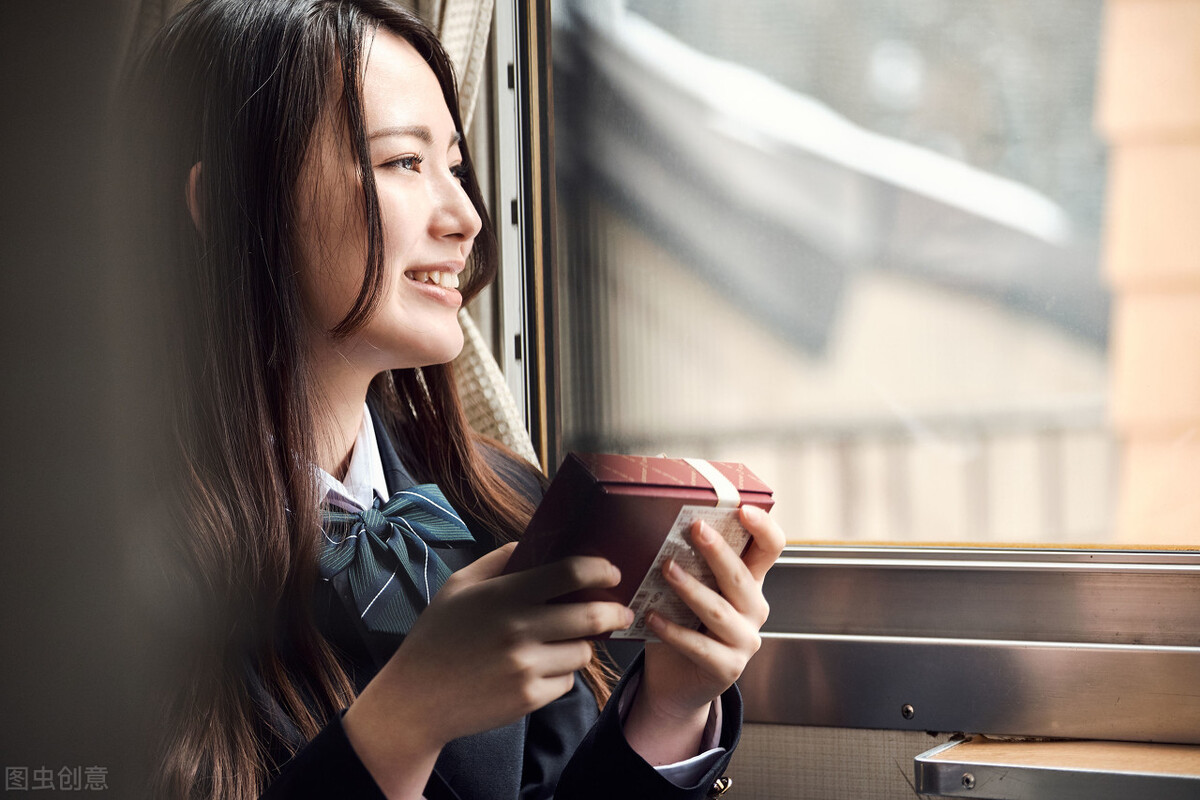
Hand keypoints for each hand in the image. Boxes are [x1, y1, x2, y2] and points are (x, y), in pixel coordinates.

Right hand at [343, 543, 633, 796]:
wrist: (416, 700)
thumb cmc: (437, 637)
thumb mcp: (458, 587)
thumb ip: (498, 561)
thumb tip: (533, 542)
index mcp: (505, 595)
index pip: (570, 572)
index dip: (600, 568)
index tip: (611, 571)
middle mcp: (520, 630)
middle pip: (592, 615)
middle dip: (615, 611)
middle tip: (621, 610)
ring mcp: (526, 667)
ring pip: (583, 652)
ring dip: (581, 645)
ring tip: (565, 642)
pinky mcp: (529, 698)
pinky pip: (566, 681)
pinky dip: (561, 674)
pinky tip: (539, 669)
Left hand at [623, 504, 784, 762]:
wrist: (676, 682)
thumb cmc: (682, 625)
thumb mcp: (689, 589)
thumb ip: (688, 563)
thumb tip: (658, 524)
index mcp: (749, 582)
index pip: (771, 548)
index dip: (763, 527)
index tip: (743, 508)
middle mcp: (754, 609)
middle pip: (742, 576)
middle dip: (719, 551)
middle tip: (695, 529)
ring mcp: (745, 640)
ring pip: (719, 610)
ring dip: (691, 588)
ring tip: (666, 570)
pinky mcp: (729, 667)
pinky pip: (700, 646)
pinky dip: (673, 631)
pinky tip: (651, 617)